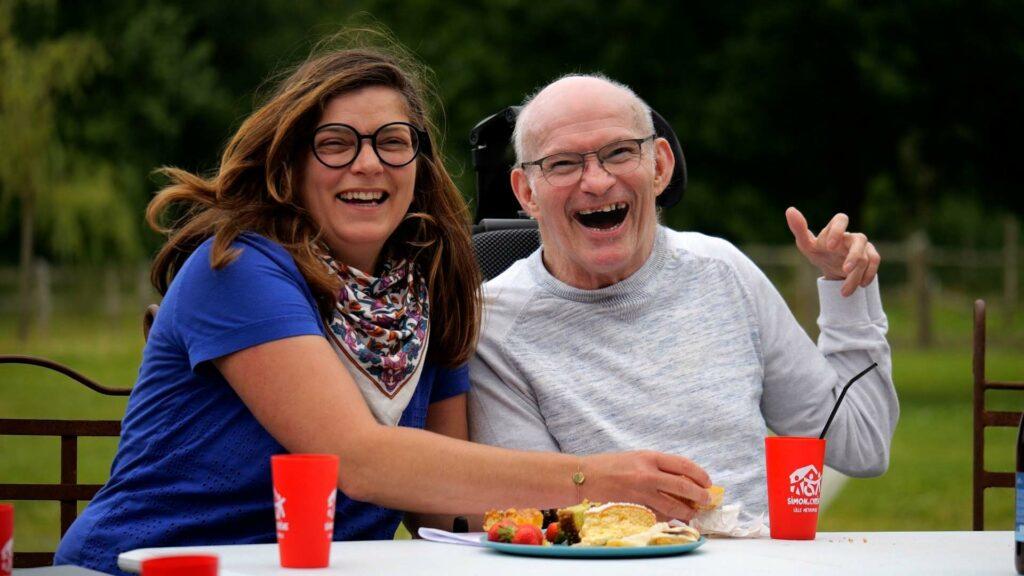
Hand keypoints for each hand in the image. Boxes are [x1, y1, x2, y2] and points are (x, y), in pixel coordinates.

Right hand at [582, 451, 710, 520]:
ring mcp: (641, 489)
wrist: (584, 476)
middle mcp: (647, 471)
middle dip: (698, 494)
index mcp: (649, 456)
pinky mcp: (634, 504)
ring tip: (693, 513)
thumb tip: (679, 479)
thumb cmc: (607, 466)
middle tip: (706, 499)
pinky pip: (657, 512)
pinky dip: (668, 516)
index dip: (699, 474)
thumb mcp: (634, 458)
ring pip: (672, 503)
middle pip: (682, 484)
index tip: (707, 482)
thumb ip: (655, 466)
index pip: (682, 464)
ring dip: (686, 510)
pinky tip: (673, 518)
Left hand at [785, 207, 880, 296]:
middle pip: (860, 239)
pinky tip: (860, 285)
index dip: (838, 230)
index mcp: (835, 229)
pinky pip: (874, 262)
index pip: (841, 219)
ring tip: (845, 291)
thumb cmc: (819, 253)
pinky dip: (869, 275)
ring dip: (856, 275)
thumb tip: (790, 210)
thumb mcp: (806, 244)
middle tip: (845, 270)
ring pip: (866, 257)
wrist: (833, 269)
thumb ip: (799, 229)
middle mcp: (851, 236)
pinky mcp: (871, 256)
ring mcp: (863, 246)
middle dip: (854, 256)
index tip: (830, 247)